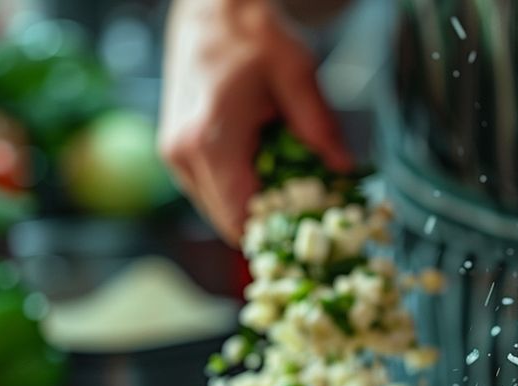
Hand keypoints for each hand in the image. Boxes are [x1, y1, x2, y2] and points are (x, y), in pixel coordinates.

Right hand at [159, 0, 351, 244]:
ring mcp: (174, 156)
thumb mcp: (296, 74)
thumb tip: (343, 171)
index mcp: (209, 140)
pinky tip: (264, 169)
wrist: (210, 9)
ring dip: (253, 206)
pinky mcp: (175, 153)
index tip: (310, 229)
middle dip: (269, 221)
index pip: (239, 217)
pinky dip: (238, 190)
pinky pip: (210, 192)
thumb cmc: (248, 35)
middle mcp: (182, 155)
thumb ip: (319, 127)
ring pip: (218, 211)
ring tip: (286, 184)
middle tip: (307, 210)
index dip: (276, 232)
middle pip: (228, 222)